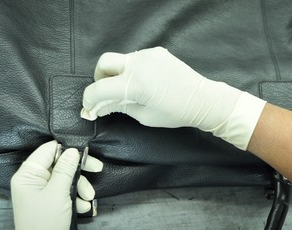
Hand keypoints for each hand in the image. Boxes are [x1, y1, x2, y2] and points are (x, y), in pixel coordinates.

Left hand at [11, 140, 102, 229]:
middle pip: (60, 164)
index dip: (67, 150)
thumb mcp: (58, 194)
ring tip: (88, 198)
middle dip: (79, 170)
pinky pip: (66, 191)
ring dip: (81, 186)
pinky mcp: (50, 201)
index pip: (48, 150)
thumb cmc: (44, 226)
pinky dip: (77, 197)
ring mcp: (42, 191)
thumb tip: (72, 151)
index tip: (84, 155)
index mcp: (28, 175)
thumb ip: (65, 170)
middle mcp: (33, 180)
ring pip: (66, 178)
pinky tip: (83, 206)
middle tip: (96, 168)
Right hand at [81, 46, 265, 149]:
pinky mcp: (157, 51)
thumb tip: (100, 107)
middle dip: (99, 79)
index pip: (99, 88)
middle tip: (107, 93)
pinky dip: (132, 69)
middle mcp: (138, 64)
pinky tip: (144, 81)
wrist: (202, 100)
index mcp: (135, 84)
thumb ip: (119, 107)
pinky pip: (135, 58)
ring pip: (120, 59)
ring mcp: (148, 54)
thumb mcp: (144, 116)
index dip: (89, 99)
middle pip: (103, 63)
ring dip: (117, 73)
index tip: (90, 107)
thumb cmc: (175, 113)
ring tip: (129, 89)